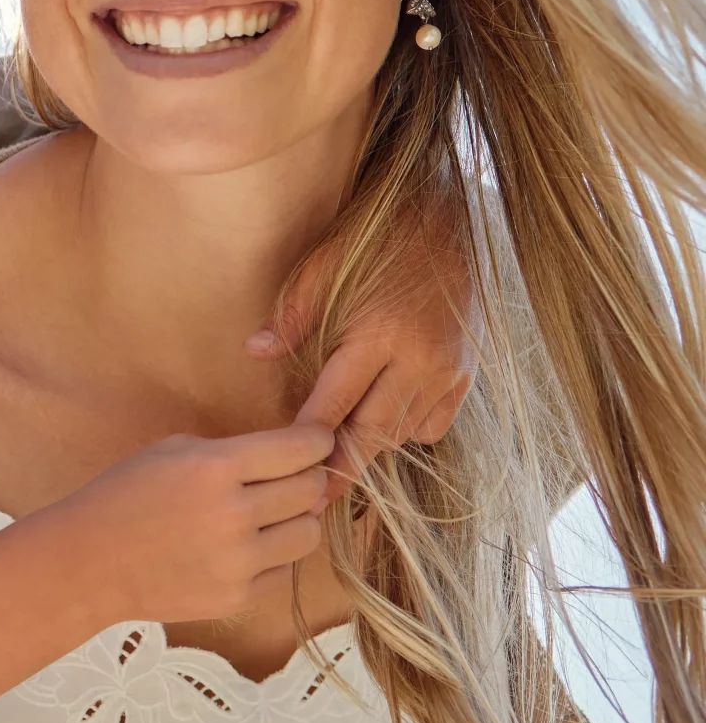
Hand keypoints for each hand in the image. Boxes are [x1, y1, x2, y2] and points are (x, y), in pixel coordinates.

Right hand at [47, 425, 333, 626]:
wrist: (87, 562)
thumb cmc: (123, 497)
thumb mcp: (170, 451)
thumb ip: (231, 452)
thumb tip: (291, 462)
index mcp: (214, 467)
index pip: (298, 449)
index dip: (318, 442)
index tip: (319, 443)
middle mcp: (233, 513)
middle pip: (311, 491)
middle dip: (309, 479)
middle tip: (294, 479)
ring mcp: (238, 561)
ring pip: (308, 534)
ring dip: (298, 521)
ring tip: (273, 517)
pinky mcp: (237, 597)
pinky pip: (284, 571)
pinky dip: (273, 557)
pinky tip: (244, 548)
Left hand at [251, 212, 474, 495]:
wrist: (455, 224)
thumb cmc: (379, 241)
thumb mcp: (326, 266)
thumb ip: (293, 314)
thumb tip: (255, 352)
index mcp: (380, 335)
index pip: (335, 402)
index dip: (309, 439)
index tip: (288, 467)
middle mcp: (420, 361)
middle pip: (373, 432)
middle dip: (342, 465)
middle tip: (311, 497)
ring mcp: (449, 373)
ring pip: (402, 433)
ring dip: (369, 447)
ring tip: (335, 463)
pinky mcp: (467, 377)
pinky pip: (431, 425)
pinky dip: (404, 431)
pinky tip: (379, 421)